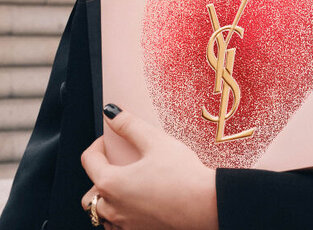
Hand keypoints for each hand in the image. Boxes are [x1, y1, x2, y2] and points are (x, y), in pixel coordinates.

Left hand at [80, 104, 218, 229]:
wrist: (204, 206)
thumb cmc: (182, 175)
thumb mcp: (155, 141)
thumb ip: (129, 125)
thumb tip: (111, 113)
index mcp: (111, 183)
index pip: (89, 161)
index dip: (98, 144)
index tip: (110, 139)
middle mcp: (112, 209)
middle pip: (89, 194)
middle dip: (98, 176)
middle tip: (117, 163)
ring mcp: (125, 226)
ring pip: (102, 213)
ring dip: (108, 199)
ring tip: (128, 183)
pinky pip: (118, 226)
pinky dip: (121, 213)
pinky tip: (138, 202)